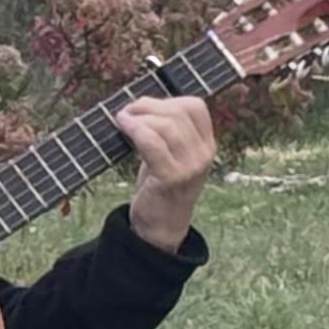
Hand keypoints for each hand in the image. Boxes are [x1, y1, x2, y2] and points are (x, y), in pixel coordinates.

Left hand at [111, 94, 218, 250]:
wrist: (161, 228)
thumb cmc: (161, 187)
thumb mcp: (172, 156)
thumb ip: (167, 132)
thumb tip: (140, 104)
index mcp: (207, 145)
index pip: (195, 107)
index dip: (167, 100)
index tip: (145, 107)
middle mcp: (203, 154)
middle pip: (177, 112)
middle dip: (148, 106)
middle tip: (127, 112)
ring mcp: (190, 166)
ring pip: (165, 125)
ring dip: (139, 117)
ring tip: (122, 120)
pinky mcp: (171, 177)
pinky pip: (152, 143)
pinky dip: (135, 130)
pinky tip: (122, 127)